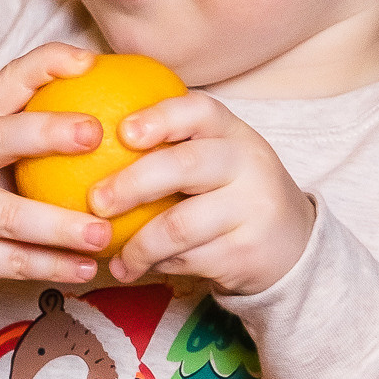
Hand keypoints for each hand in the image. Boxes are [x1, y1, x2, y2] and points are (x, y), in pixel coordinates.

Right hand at [0, 40, 117, 288]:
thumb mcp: (4, 143)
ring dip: (61, 225)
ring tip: (104, 232)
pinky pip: (13, 263)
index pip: (7, 81)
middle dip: (45, 132)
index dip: (45, 65)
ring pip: (11, 214)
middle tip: (95, 133)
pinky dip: (53, 266)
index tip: (89, 64)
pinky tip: (87, 268)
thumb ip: (46, 117)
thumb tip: (105, 77)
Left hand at [97, 93, 314, 295]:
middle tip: (96, 202)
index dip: (161, 118)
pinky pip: (188, 259)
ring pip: (179, 225)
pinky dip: (156, 265)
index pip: (200, 111)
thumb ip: (170, 147)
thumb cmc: (230, 193)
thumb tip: (85, 142)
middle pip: (185, 167)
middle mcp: (247, 163)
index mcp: (232, 132)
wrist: (292, 244)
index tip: (123, 132)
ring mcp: (251, 208)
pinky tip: (136, 268)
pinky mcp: (247, 251)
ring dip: (137, 244)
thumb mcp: (215, 158)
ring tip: (115, 257)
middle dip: (132, 184)